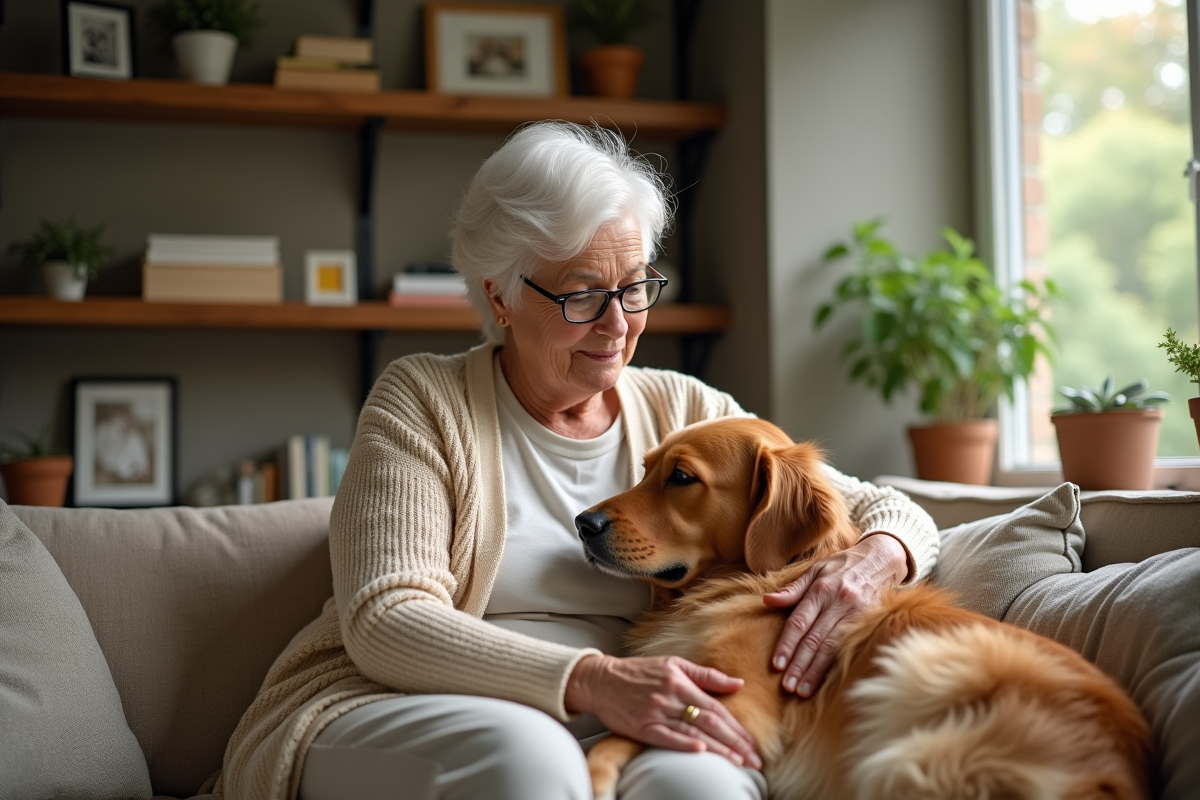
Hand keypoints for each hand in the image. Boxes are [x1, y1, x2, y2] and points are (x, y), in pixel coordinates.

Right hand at [565, 653, 762, 769]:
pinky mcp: (642, 726)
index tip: (752, 742)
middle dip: (735, 742)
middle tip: (754, 759)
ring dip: (718, 748)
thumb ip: (706, 675)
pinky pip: (666, 737)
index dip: (736, 726)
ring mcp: (655, 712)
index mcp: (680, 681)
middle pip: (710, 721)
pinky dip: (684, 744)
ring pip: (693, 731)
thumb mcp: (673, 664)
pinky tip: (701, 752)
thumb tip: (738, 683)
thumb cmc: (639, 672)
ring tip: (738, 762)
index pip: (715, 707)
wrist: (601, 680)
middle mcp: (670, 696)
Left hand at [762, 533, 907, 696]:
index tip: (777, 664)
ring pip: (832, 647)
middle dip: (799, 664)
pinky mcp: (870, 621)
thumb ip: (793, 589)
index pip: (799, 622)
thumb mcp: (816, 569)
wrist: (881, 558)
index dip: (787, 644)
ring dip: (816, 671)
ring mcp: (856, 613)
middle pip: (815, 638)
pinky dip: (837, 664)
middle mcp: (838, 602)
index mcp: (821, 589)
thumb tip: (767, 601)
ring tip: (803, 690)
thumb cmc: (843, 566)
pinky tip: (827, 680)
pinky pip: (850, 646)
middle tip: (787, 686)